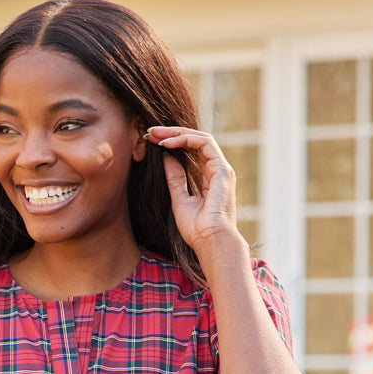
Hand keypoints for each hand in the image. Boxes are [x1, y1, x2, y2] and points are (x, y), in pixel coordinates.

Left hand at [145, 126, 241, 254]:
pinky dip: (185, 139)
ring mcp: (221, 169)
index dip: (172, 143)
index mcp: (209, 178)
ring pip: (200, 138)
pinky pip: (204, 143)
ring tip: (156, 134)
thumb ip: (175, 178)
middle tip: (150, 132)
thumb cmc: (196, 229)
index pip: (191, 151)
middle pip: (195, 141)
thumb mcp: (179, 199)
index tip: (151, 141)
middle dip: (171, 134)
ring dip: (176, 133)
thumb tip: (166, 157)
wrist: (210, 241)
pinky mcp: (222, 169)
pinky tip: (167, 143)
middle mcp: (217, 170)